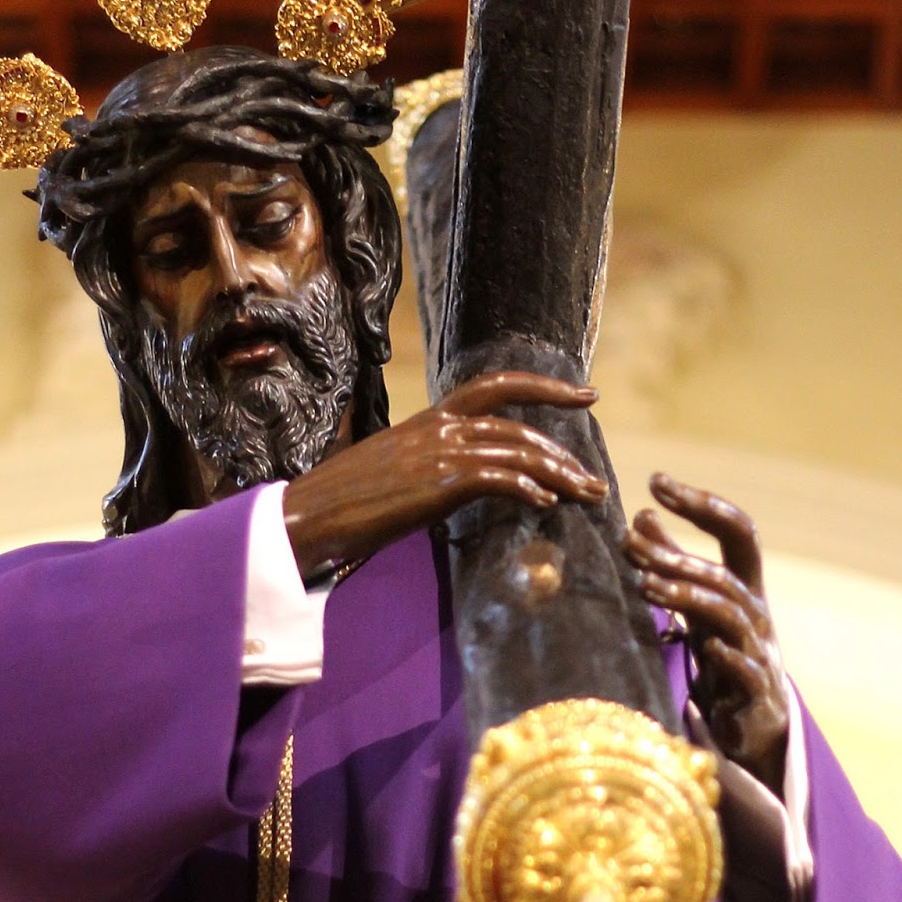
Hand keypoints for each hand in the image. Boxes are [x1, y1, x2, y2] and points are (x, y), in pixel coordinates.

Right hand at [283, 370, 606, 580]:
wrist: (306, 514)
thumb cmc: (343, 500)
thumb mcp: (391, 468)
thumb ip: (425, 463)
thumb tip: (451, 479)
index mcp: (429, 420)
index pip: (496, 386)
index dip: (545, 386)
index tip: (587, 394)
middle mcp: (438, 428)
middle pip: (519, 428)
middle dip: (565, 453)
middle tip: (595, 481)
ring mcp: (438, 454)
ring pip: (517, 453)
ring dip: (559, 476)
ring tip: (586, 497)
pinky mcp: (437, 484)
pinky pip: (497, 479)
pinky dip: (527, 489)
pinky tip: (545, 505)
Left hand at [623, 473, 789, 798]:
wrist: (753, 730)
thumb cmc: (721, 657)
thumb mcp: (696, 606)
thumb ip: (672, 563)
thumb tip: (642, 514)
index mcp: (744, 587)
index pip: (736, 530)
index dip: (701, 503)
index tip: (657, 481)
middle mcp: (757, 615)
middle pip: (725, 574)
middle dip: (679, 556)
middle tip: (629, 544)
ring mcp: (760, 655)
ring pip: (729, 613)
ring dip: (686, 594)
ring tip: (644, 585)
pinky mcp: (757, 696)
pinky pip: (747, 670)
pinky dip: (727, 656)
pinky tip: (703, 644)